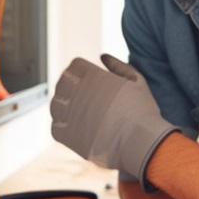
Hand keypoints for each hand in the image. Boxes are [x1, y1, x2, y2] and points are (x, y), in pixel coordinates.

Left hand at [50, 54, 178, 187]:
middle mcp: (78, 92)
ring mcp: (70, 114)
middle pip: (62, 83)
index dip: (81, 72)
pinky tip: (77, 129)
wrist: (141, 142)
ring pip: (56, 105)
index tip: (89, 81)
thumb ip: (119, 66)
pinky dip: (63, 127)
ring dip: (64, 107)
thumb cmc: (143, 111)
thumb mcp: (137, 81)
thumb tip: (103, 56)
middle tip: (85, 99)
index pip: (74, 66)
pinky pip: (55, 127)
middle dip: (71, 87)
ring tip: (81, 115)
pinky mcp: (67, 135)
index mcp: (93, 76)